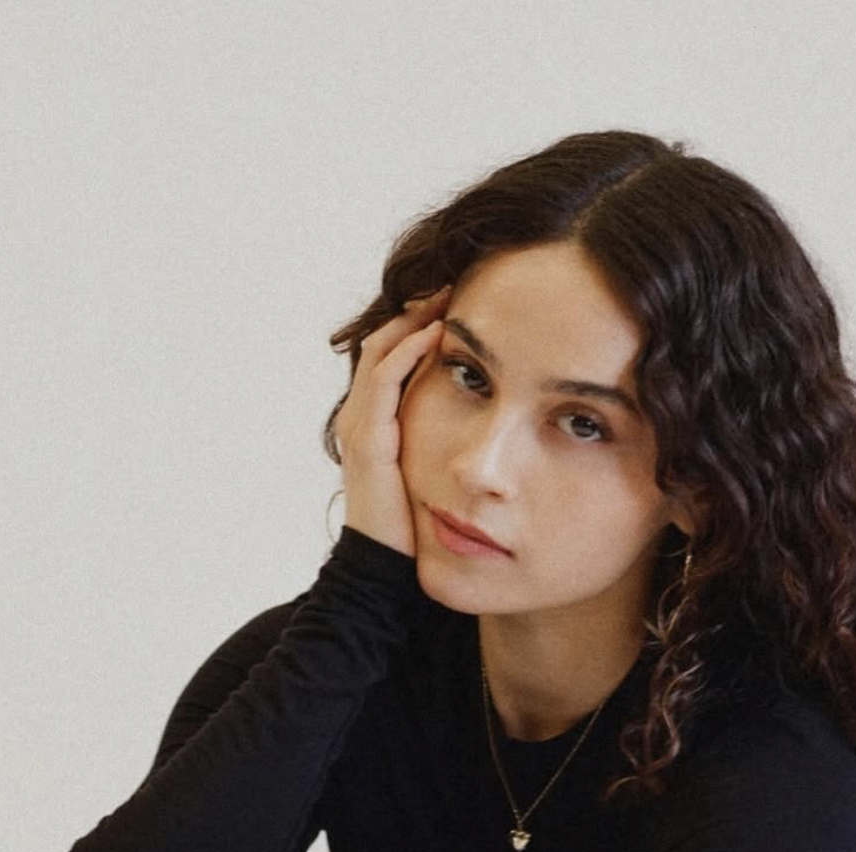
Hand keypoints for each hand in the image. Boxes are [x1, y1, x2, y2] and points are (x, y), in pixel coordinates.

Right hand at [333, 287, 450, 556]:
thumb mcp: (435, 473)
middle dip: (418, 309)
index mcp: (377, 421)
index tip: (462, 302)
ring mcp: (361, 425)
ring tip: (448, 293)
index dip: (422, 324)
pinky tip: (439, 334)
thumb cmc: (415, 527)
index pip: (394, 354)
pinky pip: (384, 382)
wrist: (385, 567)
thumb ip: (449, 444)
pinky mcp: (369, 439)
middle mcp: (362, 415)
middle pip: (385, 342)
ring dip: (415, 319)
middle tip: (456, 281)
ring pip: (382, 352)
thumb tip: (494, 421)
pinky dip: (409, 353)